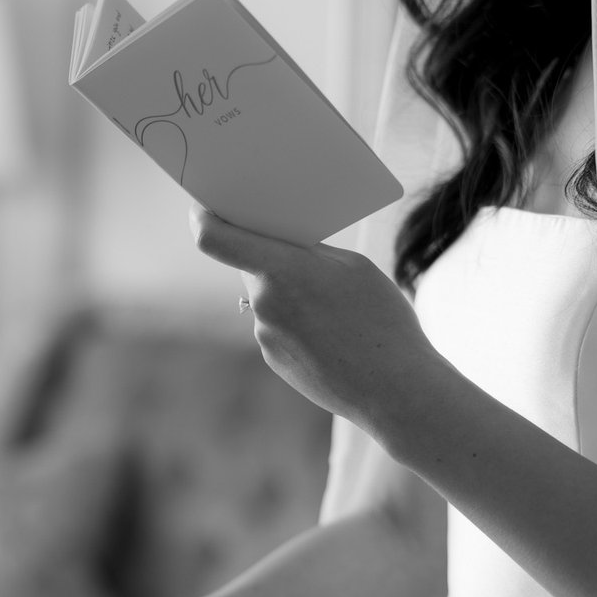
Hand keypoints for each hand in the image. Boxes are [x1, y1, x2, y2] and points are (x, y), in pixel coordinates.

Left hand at [188, 206, 445, 431]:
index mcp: (281, 270)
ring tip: (334, 305)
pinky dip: (298, 322)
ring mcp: (265, 334)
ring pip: (269, 297)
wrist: (394, 390)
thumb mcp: (353, 267)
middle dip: (271, 255)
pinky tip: (332, 333)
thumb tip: (285, 247)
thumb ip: (310, 252)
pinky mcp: (273, 359)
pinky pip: (278, 326)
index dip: (203, 216)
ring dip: (290, 292)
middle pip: (251, 265)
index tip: (202, 206)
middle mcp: (263, 303)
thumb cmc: (381, 321)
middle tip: (300, 249)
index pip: (215, 238)